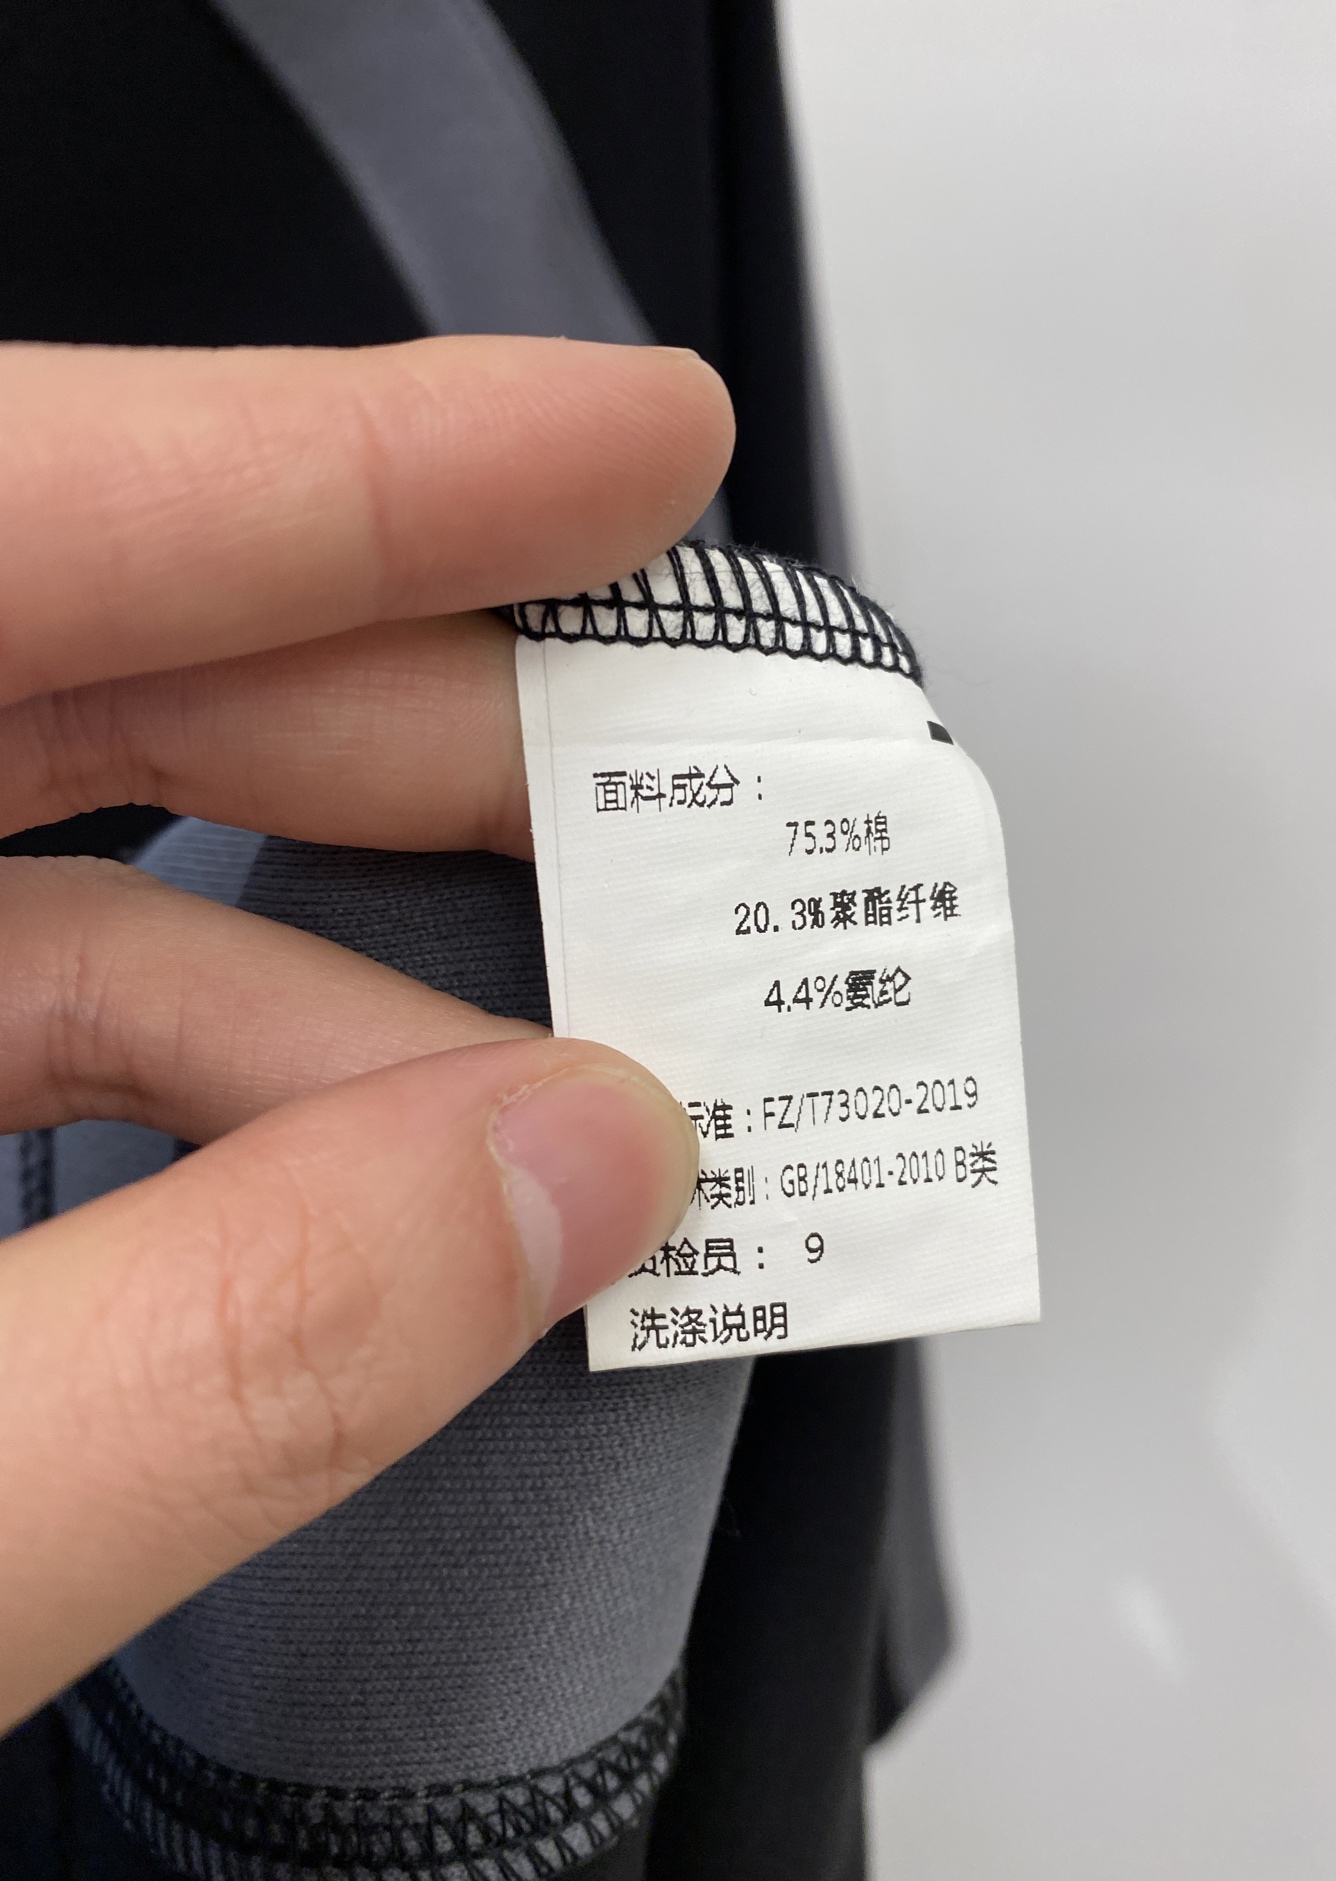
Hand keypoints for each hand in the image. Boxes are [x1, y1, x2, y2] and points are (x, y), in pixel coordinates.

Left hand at [0, 336, 731, 1733]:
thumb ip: (209, 1366)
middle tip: (652, 779)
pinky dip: (218, 1090)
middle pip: (42, 648)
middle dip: (394, 719)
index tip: (627, 440)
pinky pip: (2, 1021)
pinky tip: (373, 1183)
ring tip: (561, 1081)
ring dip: (334, 966)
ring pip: (42, 854)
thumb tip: (565, 1177)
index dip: (344, 460)